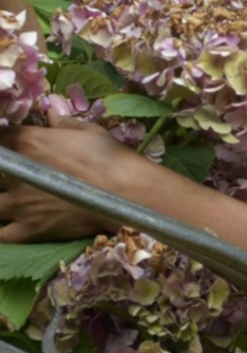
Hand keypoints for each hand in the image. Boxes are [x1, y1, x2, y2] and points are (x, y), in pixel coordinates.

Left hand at [0, 112, 140, 242]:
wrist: (128, 193)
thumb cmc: (111, 158)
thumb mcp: (90, 131)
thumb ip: (64, 124)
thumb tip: (51, 115)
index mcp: (29, 142)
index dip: (3, 143)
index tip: (10, 147)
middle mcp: (19, 172)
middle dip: (2, 174)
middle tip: (18, 178)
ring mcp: (21, 203)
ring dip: (1, 203)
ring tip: (14, 204)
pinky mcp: (30, 230)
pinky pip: (2, 236)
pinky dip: (3, 234)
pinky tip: (9, 230)